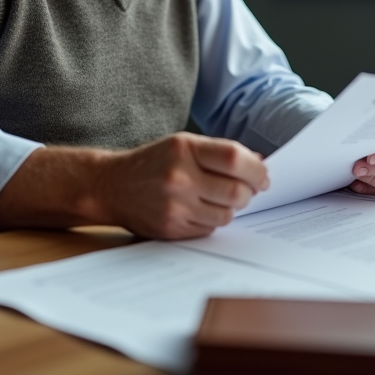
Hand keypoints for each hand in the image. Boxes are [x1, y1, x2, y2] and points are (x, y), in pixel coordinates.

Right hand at [96, 132, 268, 238]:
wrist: (111, 186)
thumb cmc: (153, 163)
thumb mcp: (183, 145)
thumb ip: (219, 153)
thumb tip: (259, 164)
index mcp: (185, 149)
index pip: (235, 159)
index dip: (257, 170)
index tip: (263, 176)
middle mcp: (180, 177)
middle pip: (237, 191)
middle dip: (249, 192)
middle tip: (246, 189)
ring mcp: (175, 205)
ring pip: (227, 214)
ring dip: (230, 208)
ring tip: (217, 198)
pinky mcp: (172, 228)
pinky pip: (210, 228)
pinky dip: (212, 219)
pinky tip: (199, 209)